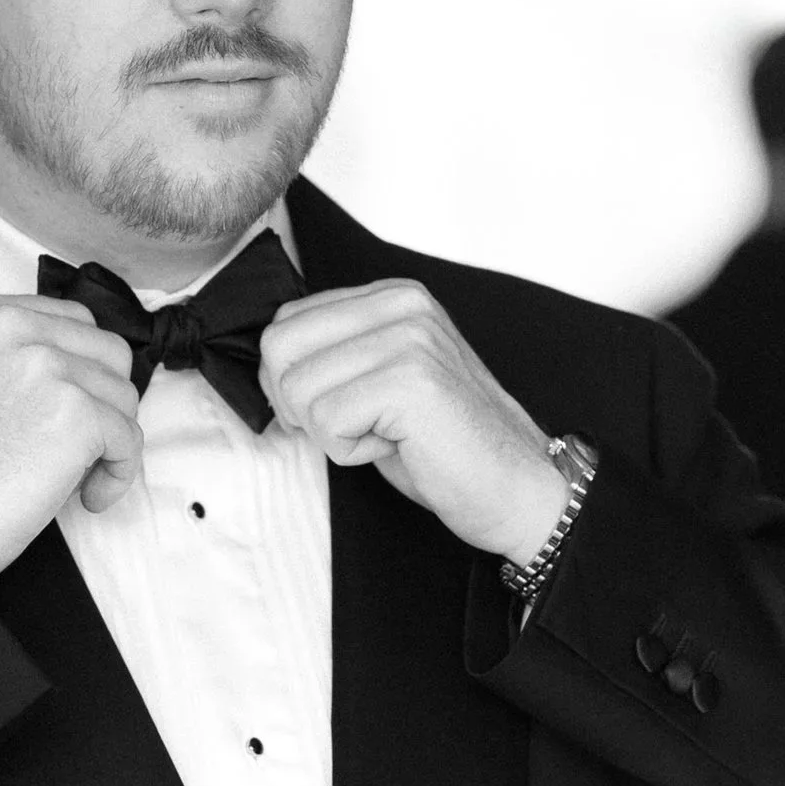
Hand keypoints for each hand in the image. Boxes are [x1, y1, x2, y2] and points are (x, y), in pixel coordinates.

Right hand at [0, 293, 142, 585]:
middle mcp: (13, 326)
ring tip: (76, 478)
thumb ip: (16, 358)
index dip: (85, 374)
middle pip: (109, 352)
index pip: (76, 322)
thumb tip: (83, 368)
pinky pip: (129, 438)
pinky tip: (88, 497)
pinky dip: (118, 474)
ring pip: (124, 395)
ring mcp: (45, 365)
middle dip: (105, 403)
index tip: (70, 414)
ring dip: (112, 442)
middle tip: (80, 448)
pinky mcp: (75, 410)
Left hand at [260, 280, 568, 560]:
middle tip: (356, 425)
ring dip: (331, 432)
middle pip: (279, 346)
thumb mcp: (380, 381)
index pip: (286, 321)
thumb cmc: (444, 446)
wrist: (514, 488)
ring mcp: (409, 338)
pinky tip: (397, 446)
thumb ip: (335, 354)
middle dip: (299, 404)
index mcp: (393, 297)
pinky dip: (350, 452)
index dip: (292, 380)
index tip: (341, 408)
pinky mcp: (411, 381)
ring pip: (297, 388)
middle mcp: (402, 305)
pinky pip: (326, 422)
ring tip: (387, 434)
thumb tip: (269, 362)